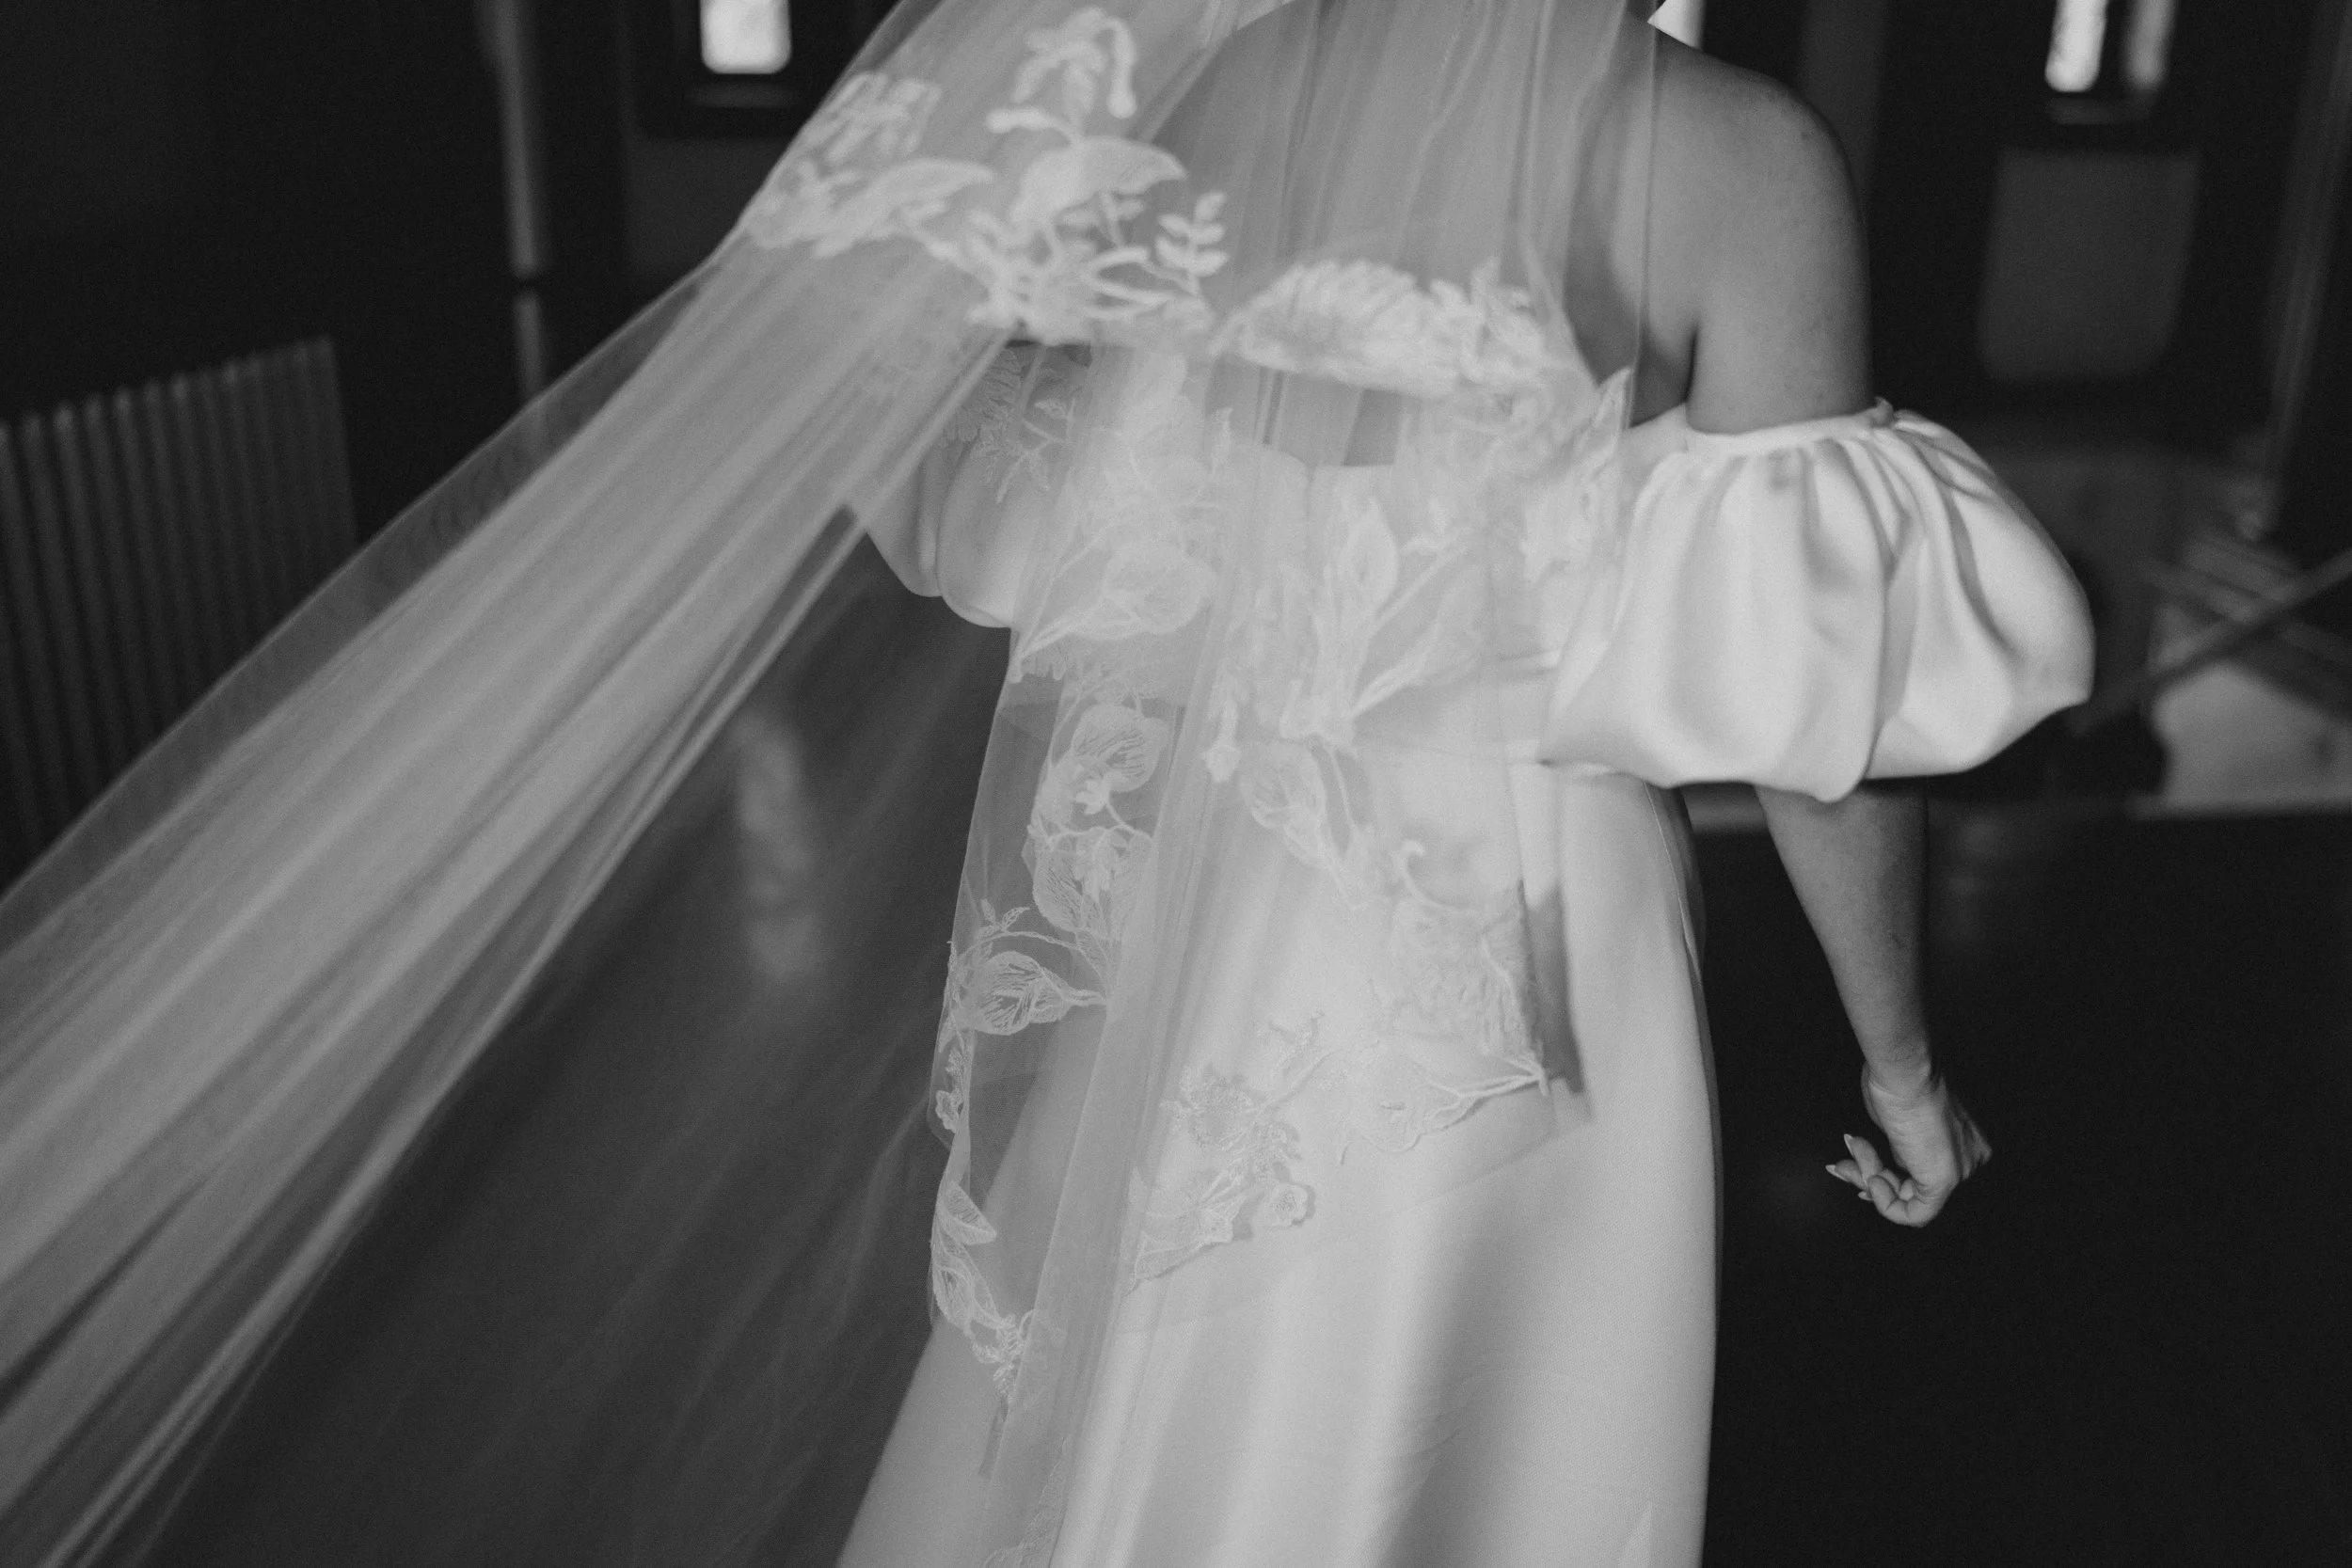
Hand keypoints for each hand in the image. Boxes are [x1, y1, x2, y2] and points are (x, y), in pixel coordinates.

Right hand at [1825, 1066, 1990, 1226]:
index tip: (1859, 1170)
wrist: (1902, 1070)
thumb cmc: (1897, 1080)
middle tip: (1841, 1166)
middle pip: (1914, 1186)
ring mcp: (1962, 1171)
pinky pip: (1914, 1214)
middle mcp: (1971, 1159)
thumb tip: (1875, 1163)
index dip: (1886, 1176)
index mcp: (1967, 1141)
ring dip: (1869, 1177)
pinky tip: (1870, 1179)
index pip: (1923, 1173)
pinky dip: (1885, 1204)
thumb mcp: (1897, 1119)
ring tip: (1853, 1151)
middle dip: (1870, 1176)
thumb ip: (1897, 1144)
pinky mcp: (1944, 1182)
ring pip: (1910, 1198)